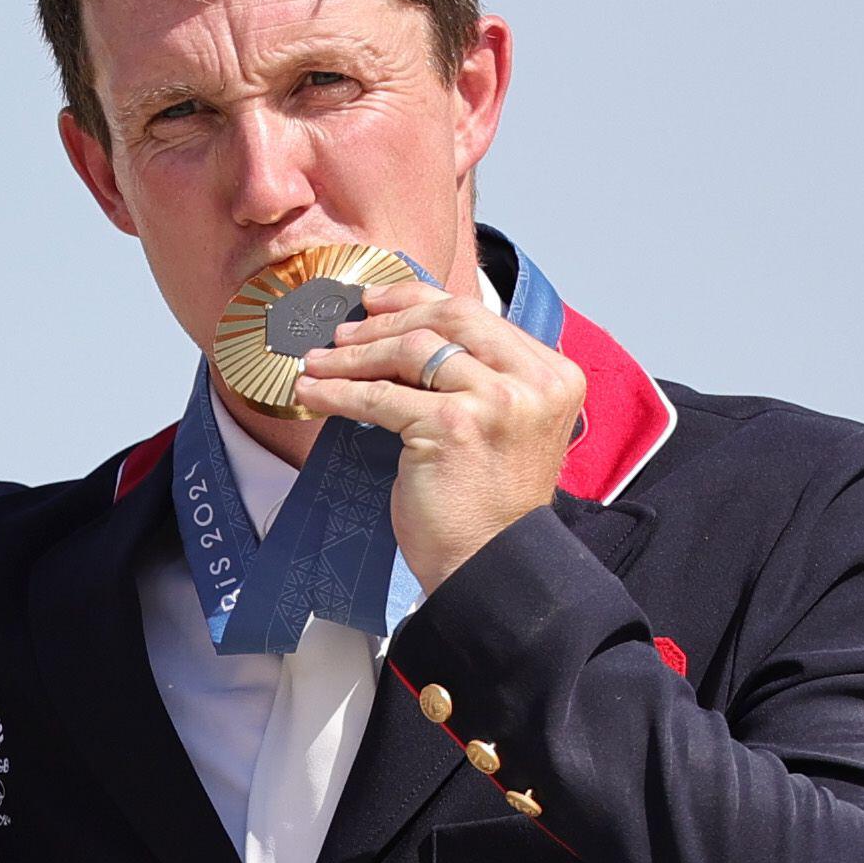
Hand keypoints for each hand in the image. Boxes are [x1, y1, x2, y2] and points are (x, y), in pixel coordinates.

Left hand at [295, 279, 586, 588]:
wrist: (491, 562)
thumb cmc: (487, 501)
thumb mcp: (499, 422)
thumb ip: (475, 376)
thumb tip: (404, 333)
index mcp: (550, 373)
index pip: (475, 313)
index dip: (416, 301)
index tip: (375, 303)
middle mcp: (533, 382)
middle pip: (446, 321)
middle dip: (383, 323)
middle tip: (340, 336)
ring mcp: (496, 401)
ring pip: (411, 352)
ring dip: (353, 356)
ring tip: (318, 365)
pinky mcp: (453, 427)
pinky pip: (381, 396)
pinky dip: (338, 392)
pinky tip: (312, 394)